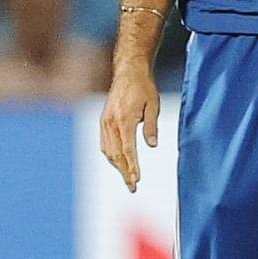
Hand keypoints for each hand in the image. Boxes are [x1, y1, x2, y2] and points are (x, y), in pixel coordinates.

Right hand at [99, 61, 160, 192]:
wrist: (128, 71)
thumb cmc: (144, 87)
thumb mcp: (153, 105)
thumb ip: (152, 126)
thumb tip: (152, 146)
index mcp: (124, 119)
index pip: (127, 150)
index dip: (132, 167)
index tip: (137, 180)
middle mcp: (111, 123)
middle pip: (116, 155)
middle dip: (124, 172)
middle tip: (133, 187)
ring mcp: (105, 122)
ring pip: (108, 151)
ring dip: (117, 166)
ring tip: (128, 178)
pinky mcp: (103, 121)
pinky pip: (104, 143)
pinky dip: (110, 156)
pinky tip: (118, 163)